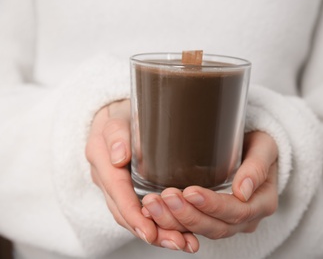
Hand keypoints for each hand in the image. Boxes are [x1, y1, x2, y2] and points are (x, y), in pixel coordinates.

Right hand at [85, 99, 198, 252]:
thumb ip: (117, 134)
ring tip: (185, 243)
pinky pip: (141, 210)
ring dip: (159, 233)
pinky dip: (160, 223)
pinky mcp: (129, 188)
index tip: (150, 232)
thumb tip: (118, 156)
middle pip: (126, 213)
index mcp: (102, 162)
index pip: (117, 193)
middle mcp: (108, 179)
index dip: (133, 215)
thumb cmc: (119, 114)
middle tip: (178, 243)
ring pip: (134, 216)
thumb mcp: (116, 118)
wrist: (114, 115)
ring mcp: (118, 186)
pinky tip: (181, 232)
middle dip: (151, 231)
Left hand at [142, 131, 277, 238]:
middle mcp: (246, 219)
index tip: (191, 192)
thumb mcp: (265, 148)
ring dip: (175, 221)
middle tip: (167, 197)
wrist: (254, 150)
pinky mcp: (212, 218)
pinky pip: (192, 228)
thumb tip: (242, 191)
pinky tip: (153, 211)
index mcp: (262, 203)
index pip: (237, 212)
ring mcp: (229, 221)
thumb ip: (257, 167)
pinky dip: (172, 222)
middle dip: (189, 215)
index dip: (213, 205)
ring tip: (154, 204)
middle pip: (217, 227)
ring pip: (201, 230)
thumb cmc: (260, 145)